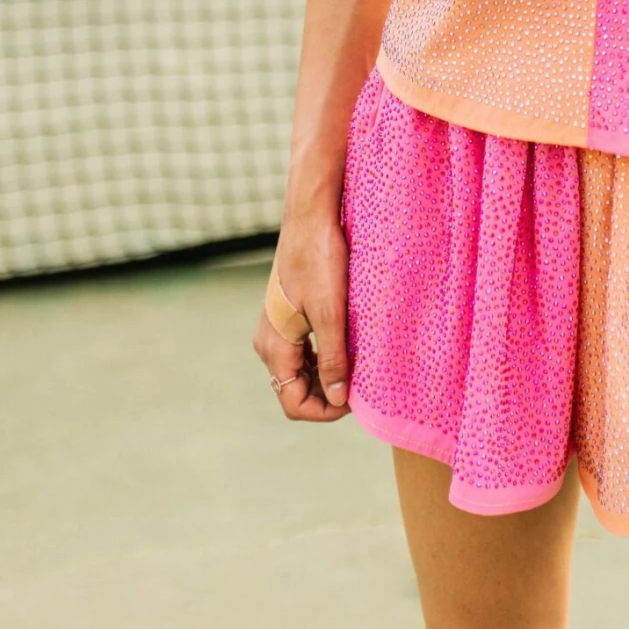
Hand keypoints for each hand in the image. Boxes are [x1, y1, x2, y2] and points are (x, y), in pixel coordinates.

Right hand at [251, 206, 351, 422]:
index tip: (355, 400)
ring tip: (356, 367)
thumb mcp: (331, 312)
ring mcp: (276, 328)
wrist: (310, 218)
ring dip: (325, 377)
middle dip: (326, 395)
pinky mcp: (287, 315)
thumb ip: (333, 358)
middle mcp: (268, 342)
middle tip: (360, 385)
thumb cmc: (320, 260)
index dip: (325, 410)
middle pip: (294, 390)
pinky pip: (302, 350)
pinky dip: (322, 358)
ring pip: (299, 371)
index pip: (293, 402)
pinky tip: (346, 348)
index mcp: (274, 346)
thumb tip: (339, 398)